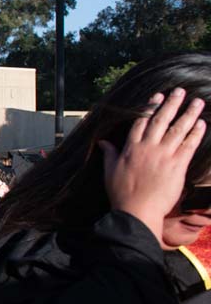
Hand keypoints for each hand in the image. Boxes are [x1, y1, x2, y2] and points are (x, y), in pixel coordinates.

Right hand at [100, 89, 205, 243]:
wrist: (136, 211)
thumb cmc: (121, 193)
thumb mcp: (110, 172)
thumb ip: (109, 154)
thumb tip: (102, 142)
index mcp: (131, 148)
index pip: (141, 122)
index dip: (150, 107)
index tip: (158, 96)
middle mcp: (147, 148)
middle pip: (161, 120)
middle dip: (172, 104)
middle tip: (180, 91)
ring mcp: (163, 155)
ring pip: (178, 129)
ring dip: (189, 114)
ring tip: (197, 102)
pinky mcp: (176, 165)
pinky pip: (188, 145)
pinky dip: (195, 133)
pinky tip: (201, 123)